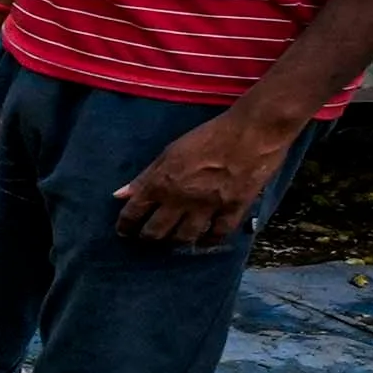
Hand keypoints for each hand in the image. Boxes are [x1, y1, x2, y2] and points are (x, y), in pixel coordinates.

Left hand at [112, 104, 287, 244]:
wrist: (252, 131)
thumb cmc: (209, 136)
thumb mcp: (170, 151)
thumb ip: (145, 176)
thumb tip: (119, 195)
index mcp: (160, 183)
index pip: (133, 214)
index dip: (125, 226)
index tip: (124, 231)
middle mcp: (180, 199)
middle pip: (156, 232)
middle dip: (148, 237)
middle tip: (148, 237)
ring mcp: (207, 207)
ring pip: (184, 237)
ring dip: (175, 241)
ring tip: (173, 239)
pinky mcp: (233, 209)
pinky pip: (217, 234)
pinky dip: (209, 239)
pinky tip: (204, 240)